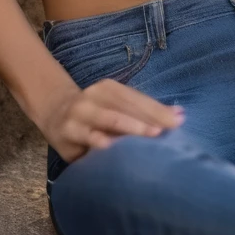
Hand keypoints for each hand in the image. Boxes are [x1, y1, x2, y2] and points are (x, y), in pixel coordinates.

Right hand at [39, 79, 185, 163]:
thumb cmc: (96, 113)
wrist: (55, 113)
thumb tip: (180, 115)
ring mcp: (81, 112)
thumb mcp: (117, 107)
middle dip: (149, 119)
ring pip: (110, 119)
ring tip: (150, 135)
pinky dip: (100, 141)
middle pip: (127, 107)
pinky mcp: (68, 131)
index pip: (138, 99)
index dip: (159, 110)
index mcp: (110, 88)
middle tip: (168, 131)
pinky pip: (87, 136)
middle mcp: (95, 95)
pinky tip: (113, 146)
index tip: (179, 121)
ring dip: (131, 127)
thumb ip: (144, 111)